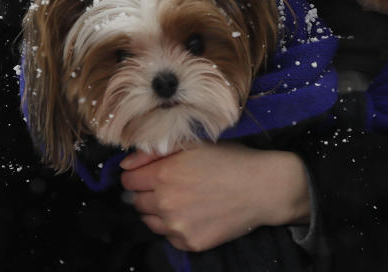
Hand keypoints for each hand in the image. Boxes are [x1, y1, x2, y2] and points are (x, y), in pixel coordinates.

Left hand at [120, 142, 310, 251]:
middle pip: (135, 201)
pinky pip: (168, 237)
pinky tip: (193, 214)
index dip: (137, 174)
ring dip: (157, 211)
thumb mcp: (193, 144)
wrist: (263, 188)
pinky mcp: (190, 243)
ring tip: (181, 199)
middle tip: (169, 185)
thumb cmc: (230, 160)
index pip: (128, 180)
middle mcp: (166, 203)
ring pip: (148, 221)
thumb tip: (125, 165)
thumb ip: (154, 151)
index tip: (150, 172)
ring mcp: (177, 226)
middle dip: (147, 192)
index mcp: (164, 174)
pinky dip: (174, 227)